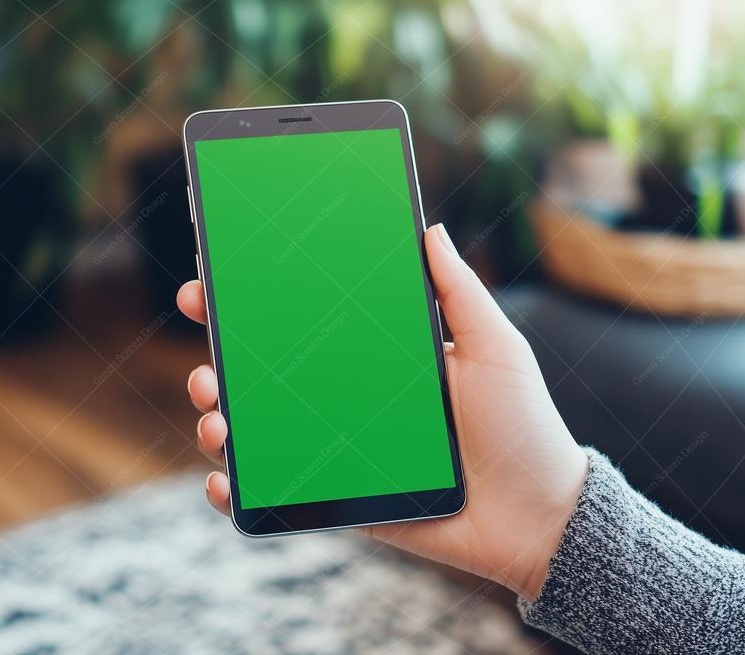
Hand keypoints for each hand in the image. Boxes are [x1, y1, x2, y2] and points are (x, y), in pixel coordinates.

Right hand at [178, 223, 586, 600]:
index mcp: (377, 358)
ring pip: (258, 430)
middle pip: (266, 374)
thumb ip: (459, 292)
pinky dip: (236, 488)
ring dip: (218, 418)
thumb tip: (430, 228)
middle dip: (219, 360)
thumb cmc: (523, 426)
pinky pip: (275, 491)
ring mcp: (337, 449)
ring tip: (215, 415)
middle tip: (205, 353)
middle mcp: (347, 398)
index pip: (305, 321)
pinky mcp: (339, 499)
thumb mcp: (495, 348)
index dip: (255, 302)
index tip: (214, 280)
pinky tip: (221, 479)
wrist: (539, 517)